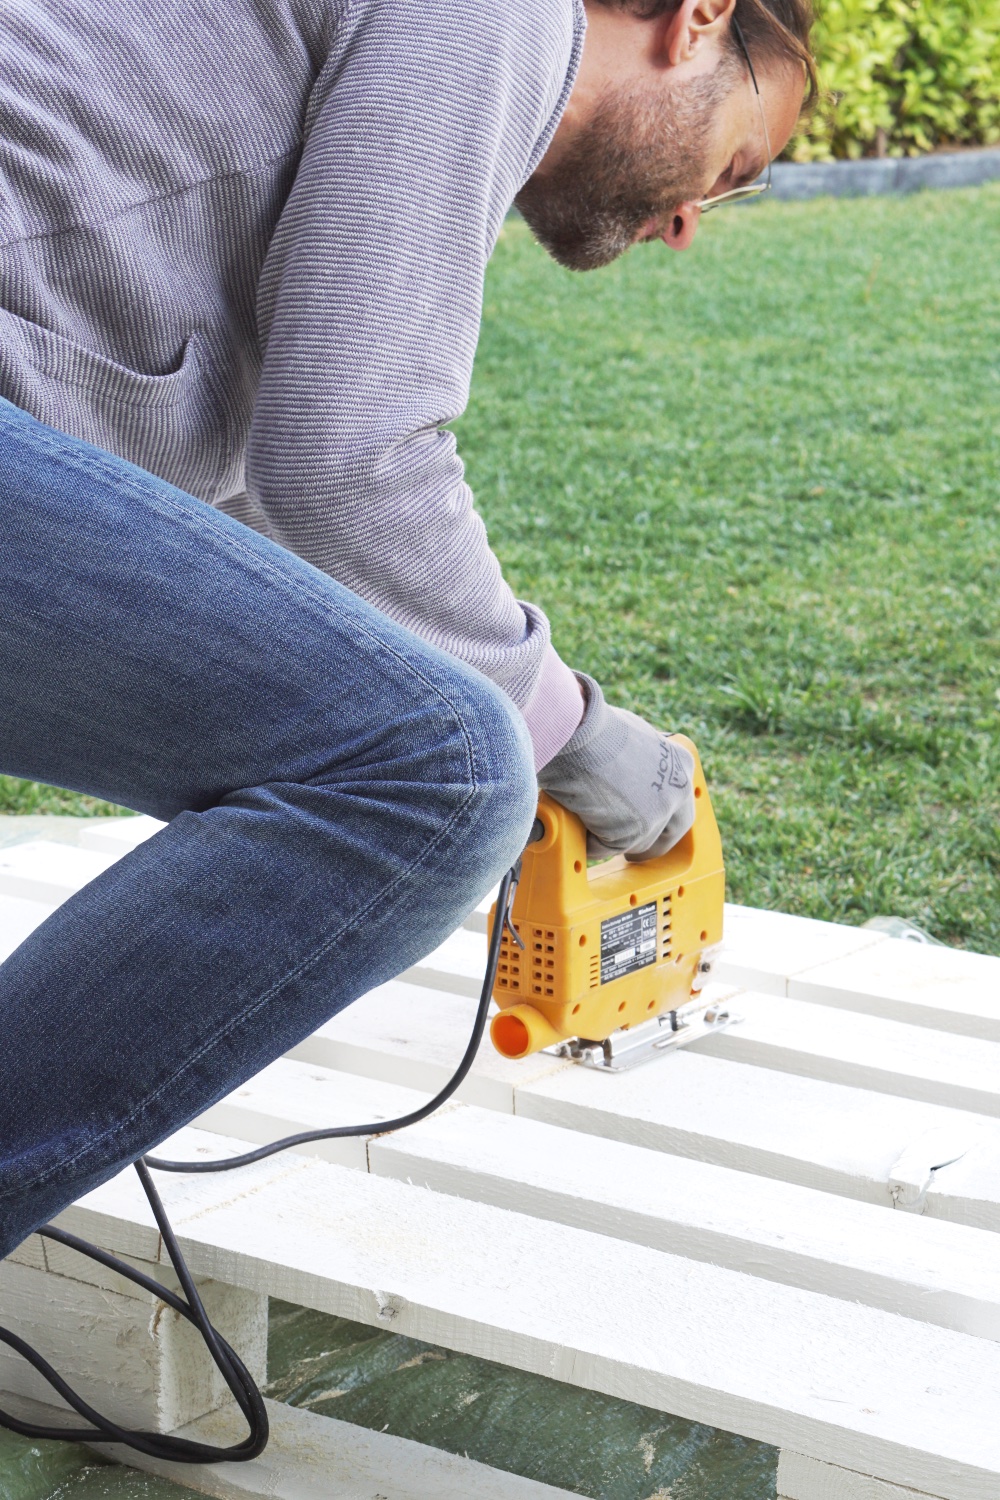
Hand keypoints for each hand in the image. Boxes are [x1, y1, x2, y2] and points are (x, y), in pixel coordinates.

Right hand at [537, 674, 695, 860]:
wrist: (576, 732)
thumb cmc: (593, 729)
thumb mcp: (632, 739)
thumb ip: (641, 764)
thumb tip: (627, 777)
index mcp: (681, 765)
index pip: (680, 804)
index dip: (662, 818)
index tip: (647, 825)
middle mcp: (677, 791)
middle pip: (669, 833)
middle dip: (648, 845)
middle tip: (628, 850)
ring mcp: (657, 815)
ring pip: (634, 843)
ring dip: (611, 838)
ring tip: (585, 820)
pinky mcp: (632, 833)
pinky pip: (605, 847)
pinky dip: (586, 840)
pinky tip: (573, 820)